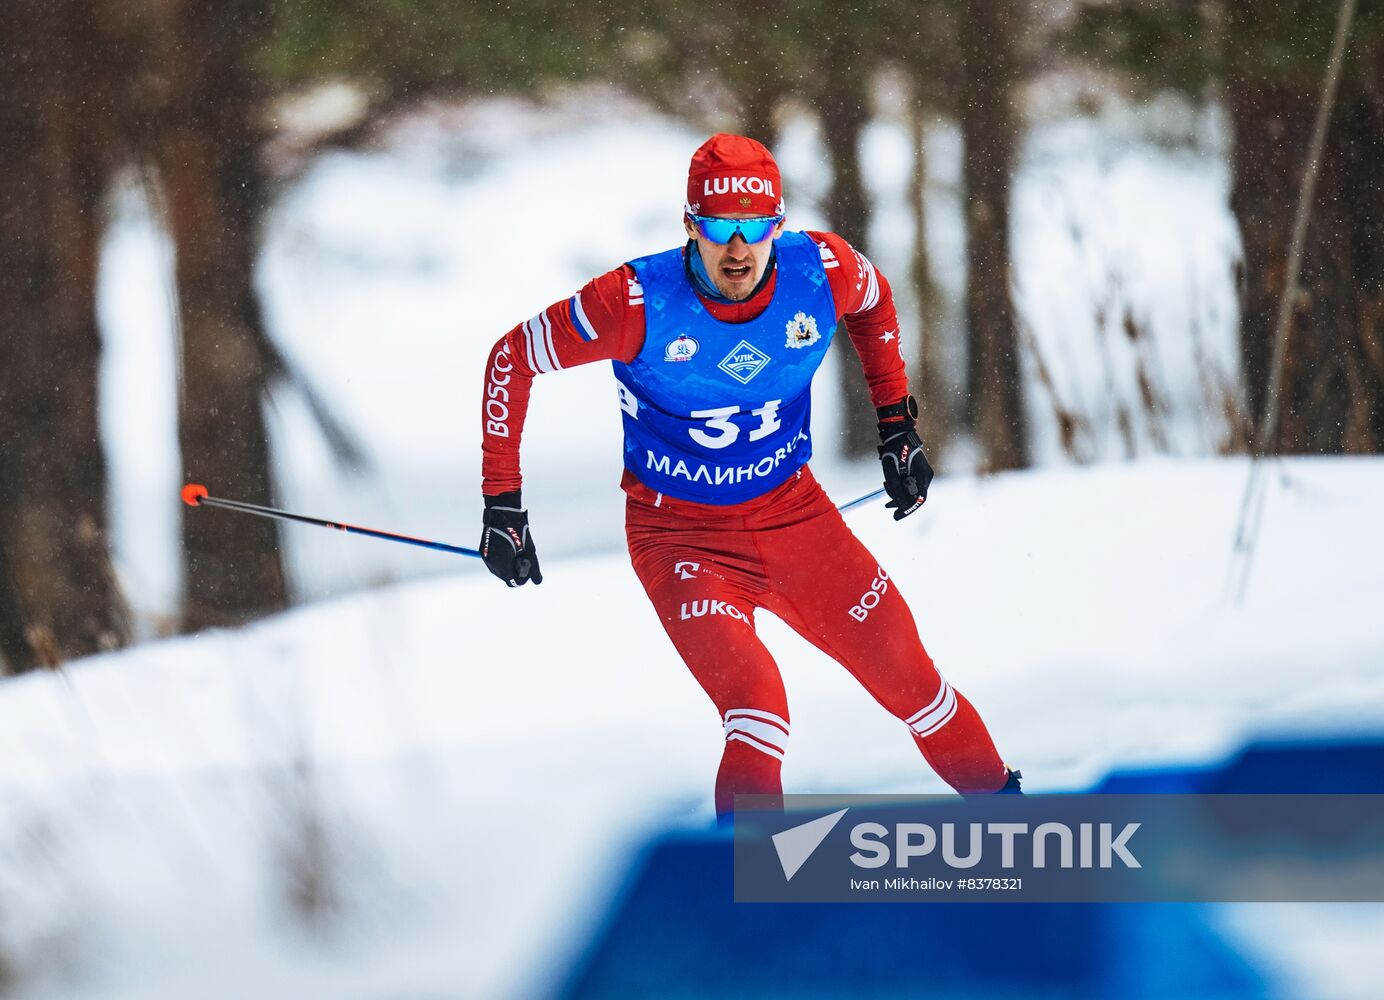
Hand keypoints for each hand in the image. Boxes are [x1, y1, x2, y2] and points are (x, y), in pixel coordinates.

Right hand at [480, 492, 542, 586]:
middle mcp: (491, 563)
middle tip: (521, 555)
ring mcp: (486, 557)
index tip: (526, 562)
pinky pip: (494, 563)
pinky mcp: (483, 551)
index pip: (513, 581)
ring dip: (508, 566)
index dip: (523, 576)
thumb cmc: (518, 529)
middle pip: (506, 577)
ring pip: (499, 571)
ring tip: (514, 550)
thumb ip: (534, 567)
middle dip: (515, 570)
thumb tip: (538, 582)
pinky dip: (502, 560)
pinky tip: (508, 548)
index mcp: (502, 563)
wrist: (501, 511)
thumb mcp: (529, 549)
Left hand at [876, 396, 932, 520]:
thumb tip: (899, 504)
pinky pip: (908, 482)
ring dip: (897, 493)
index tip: (896, 517)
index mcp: (923, 476)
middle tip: (888, 507)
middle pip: (914, 496)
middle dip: (900, 501)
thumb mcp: (891, 471)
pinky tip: (888, 484)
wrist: (897, 431)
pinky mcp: (914, 469)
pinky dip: (898, 485)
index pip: (918, 499)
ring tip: (885, 489)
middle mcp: (925, 475)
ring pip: (909, 489)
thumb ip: (895, 488)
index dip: (907, 510)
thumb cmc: (894, 449)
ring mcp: (920, 472)